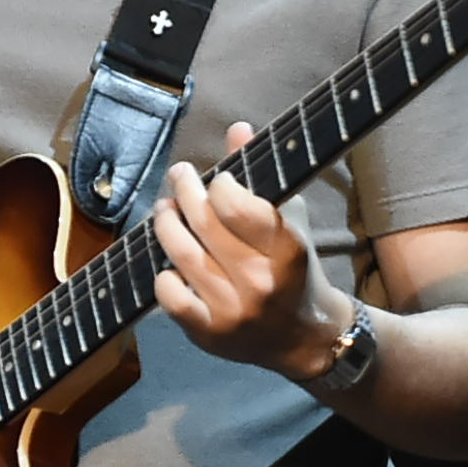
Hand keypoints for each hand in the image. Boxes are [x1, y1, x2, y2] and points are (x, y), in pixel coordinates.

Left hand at [151, 123, 348, 379]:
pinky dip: (163, 276)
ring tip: (164, 209)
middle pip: (204, 224)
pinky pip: (171, 298)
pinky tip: (167, 263)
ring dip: (166, 224)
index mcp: (287, 249)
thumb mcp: (290, 222)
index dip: (219, 183)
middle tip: (179, 177)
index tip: (215, 178)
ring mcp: (233, 310)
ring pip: (182, 255)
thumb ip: (262, 177)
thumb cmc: (295, 270)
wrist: (304, 338)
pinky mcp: (210, 333)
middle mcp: (260, 281)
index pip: (238, 205)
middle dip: (185, 191)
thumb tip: (237, 128)